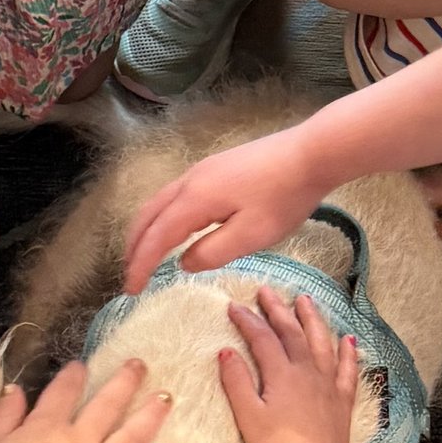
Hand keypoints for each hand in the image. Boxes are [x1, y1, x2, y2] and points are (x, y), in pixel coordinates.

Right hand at [0, 359, 173, 442]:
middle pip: (108, 406)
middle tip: (140, 365)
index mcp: (47, 428)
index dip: (75, 375)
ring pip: (131, 438)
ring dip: (150, 415)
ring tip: (166, 398)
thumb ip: (4, 416)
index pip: (65, 391)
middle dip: (125, 381)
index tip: (82, 364)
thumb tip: (15, 389)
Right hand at [122, 124, 328, 292]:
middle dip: (134, 246)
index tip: (130, 289)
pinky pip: (176, 194)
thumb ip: (213, 252)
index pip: (157, 237)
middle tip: (130, 273)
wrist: (311, 153)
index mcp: (195, 199)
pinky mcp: (216, 167)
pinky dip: (163, 216)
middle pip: (148, 214)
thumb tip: (185, 262)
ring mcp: (202, 169)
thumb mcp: (251, 235)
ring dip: (147, 229)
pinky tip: (176, 227)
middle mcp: (190, 181)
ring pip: (160, 201)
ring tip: (145, 253)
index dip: (140, 265)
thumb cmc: (284, 197)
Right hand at [216, 290, 360, 442]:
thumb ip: (237, 381)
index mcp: (282, 374)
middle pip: (292, 333)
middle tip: (267, 291)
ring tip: (306, 301)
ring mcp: (328, 385)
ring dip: (313, 320)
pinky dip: (348, 353)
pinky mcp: (342, 402)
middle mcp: (308, 372)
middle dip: (278, 310)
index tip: (233, 306)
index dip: (247, 320)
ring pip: (322, 343)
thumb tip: (226, 351)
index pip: (262, 338)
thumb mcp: (248, 416)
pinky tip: (348, 340)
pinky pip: (348, 370)